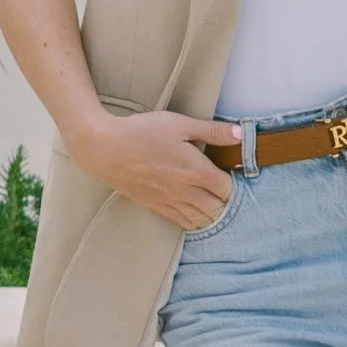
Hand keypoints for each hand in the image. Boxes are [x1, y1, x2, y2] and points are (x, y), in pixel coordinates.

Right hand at [76, 108, 239, 229]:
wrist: (105, 149)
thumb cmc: (141, 132)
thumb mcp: (179, 124)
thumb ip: (211, 131)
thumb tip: (241, 133)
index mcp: (195, 170)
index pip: (227, 189)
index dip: (234, 183)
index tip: (232, 172)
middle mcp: (185, 191)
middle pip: (218, 209)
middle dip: (226, 201)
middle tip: (226, 189)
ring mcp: (170, 201)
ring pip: (201, 220)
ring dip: (212, 214)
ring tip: (214, 201)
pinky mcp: (155, 206)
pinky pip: (182, 222)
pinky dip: (194, 221)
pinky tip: (196, 213)